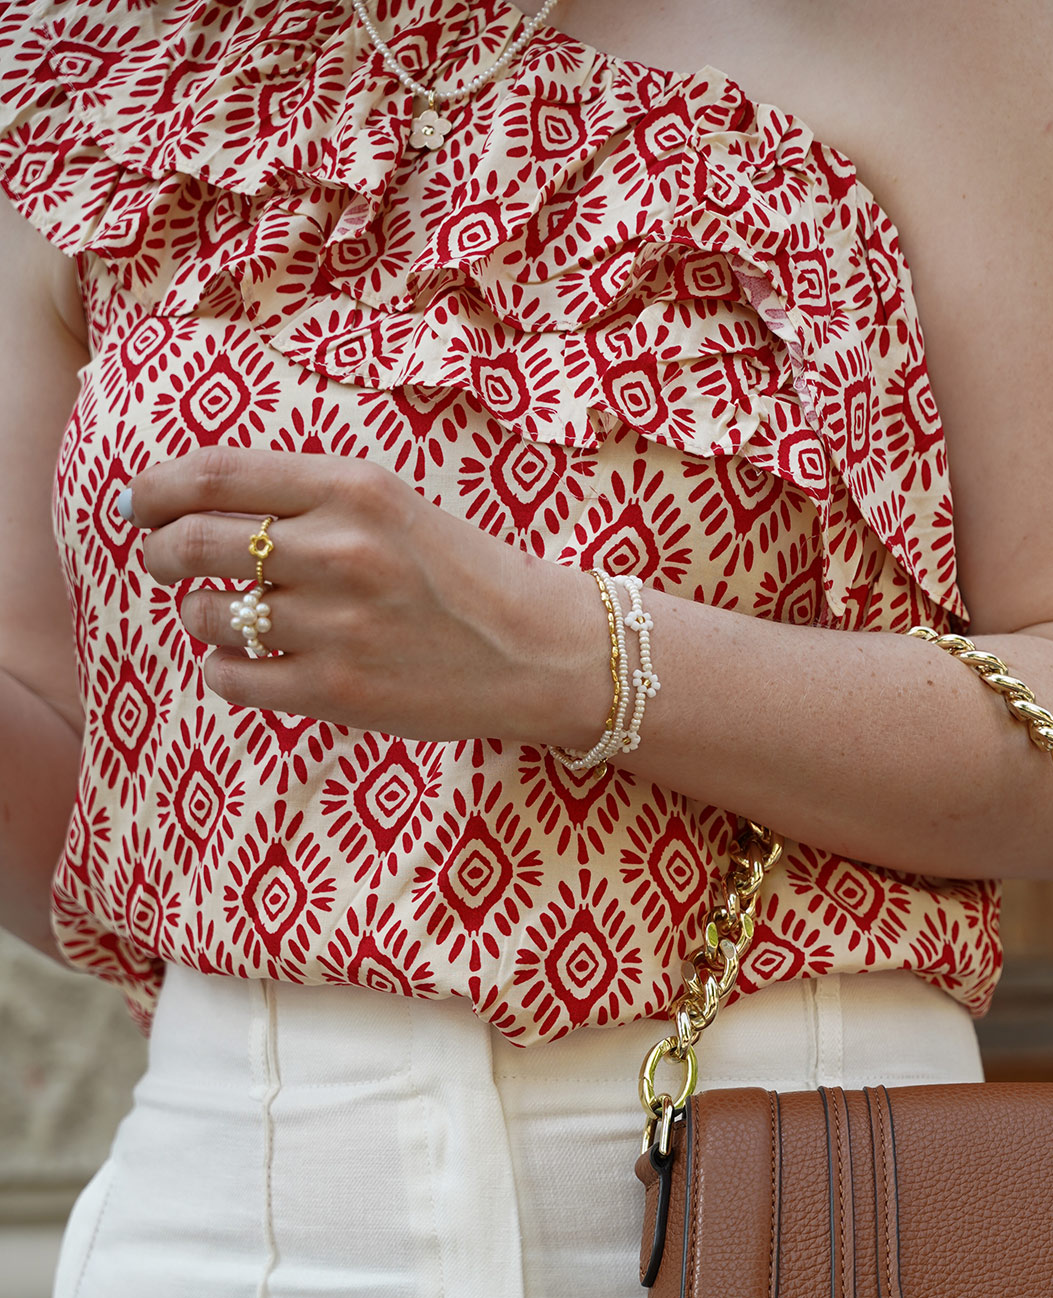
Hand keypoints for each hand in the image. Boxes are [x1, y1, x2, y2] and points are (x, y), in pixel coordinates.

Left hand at [129, 451, 610, 747]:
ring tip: (227, 617)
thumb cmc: (460, 574)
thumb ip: (304, 497)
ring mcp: (339, 625)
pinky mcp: (340, 690)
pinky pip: (233, 678)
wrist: (537, 651)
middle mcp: (341, 551)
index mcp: (352, 488)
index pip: (215, 475)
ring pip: (209, 615)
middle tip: (166, 562)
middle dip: (163, 553)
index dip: (156, 490)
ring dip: (200, 615)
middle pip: (197, 542)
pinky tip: (245, 664)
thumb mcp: (391, 504)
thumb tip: (191, 503)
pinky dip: (223, 670)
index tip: (139, 505)